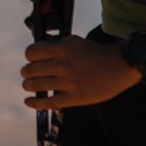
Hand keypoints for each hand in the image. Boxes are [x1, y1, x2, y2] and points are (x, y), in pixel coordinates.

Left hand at [21, 37, 136, 109]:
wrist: (118, 67)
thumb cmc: (95, 53)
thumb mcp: (74, 41)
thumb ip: (56, 45)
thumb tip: (38, 52)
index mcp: (62, 50)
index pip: (32, 53)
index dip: (29, 56)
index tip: (32, 60)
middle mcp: (63, 65)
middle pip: (30, 70)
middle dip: (26, 73)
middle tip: (28, 74)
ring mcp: (68, 82)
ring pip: (36, 86)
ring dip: (28, 86)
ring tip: (29, 86)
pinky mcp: (74, 98)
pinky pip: (48, 102)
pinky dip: (34, 103)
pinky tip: (28, 101)